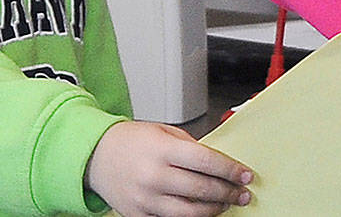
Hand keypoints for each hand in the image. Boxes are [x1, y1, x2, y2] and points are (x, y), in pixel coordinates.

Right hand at [85, 120, 252, 216]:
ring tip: (226, 204)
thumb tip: (217, 162)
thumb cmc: (130, 141)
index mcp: (162, 149)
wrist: (96, 156)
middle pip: (201, 189)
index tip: (245, 175)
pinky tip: (202, 212)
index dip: (230, 170)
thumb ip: (190, 146)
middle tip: (243, 193)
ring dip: (214, 209)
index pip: (206, 161)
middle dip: (228, 192)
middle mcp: (154, 175)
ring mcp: (146, 199)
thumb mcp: (163, 131)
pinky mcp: (138, 215)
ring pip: (190, 212)